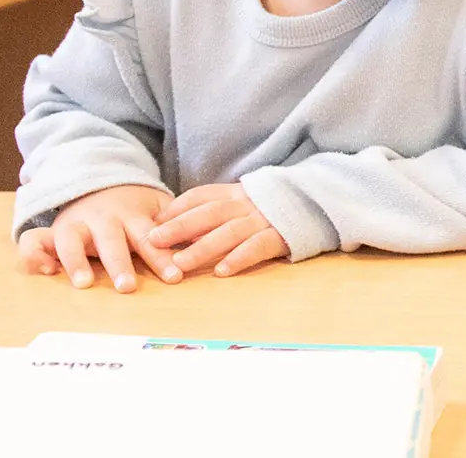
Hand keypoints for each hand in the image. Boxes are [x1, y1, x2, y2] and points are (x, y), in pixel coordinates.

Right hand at [16, 184, 182, 292]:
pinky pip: (36, 242)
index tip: (174, 276)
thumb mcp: (158, 208)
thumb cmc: (135, 206)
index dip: (162, 257)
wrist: (99, 179)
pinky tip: (44, 271)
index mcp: (133, 216)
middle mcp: (103, 220)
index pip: (150, 238)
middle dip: (119, 263)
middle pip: (111, 242)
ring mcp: (76, 224)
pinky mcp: (54, 231)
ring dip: (77, 261)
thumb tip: (206, 244)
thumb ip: (179, 226)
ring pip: (72, 241)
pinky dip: (35, 255)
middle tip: (127, 286)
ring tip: (84, 283)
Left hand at [148, 183, 289, 276]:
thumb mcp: (240, 202)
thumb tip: (168, 223)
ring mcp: (262, 220)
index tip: (151, 224)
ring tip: (180, 264)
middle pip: (208, 214)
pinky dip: (239, 258)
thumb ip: (210, 210)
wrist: (314, 203)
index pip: (199, 197)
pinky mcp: (279, 236)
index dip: (174, 210)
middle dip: (179, 227)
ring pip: (228, 232)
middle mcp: (245, 204)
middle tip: (153, 241)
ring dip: (202, 248)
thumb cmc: (268, 209)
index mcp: (233, 194)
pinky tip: (222, 271)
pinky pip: (256, 247)